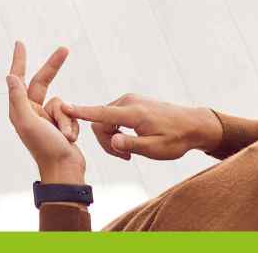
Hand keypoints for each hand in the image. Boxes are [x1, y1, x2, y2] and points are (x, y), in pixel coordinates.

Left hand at [5, 41, 84, 184]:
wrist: (65, 170)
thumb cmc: (45, 148)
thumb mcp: (28, 122)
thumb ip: (18, 99)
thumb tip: (9, 76)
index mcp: (20, 110)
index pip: (19, 79)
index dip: (19, 60)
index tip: (20, 43)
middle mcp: (31, 111)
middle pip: (42, 82)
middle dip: (53, 67)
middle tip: (64, 49)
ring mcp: (46, 118)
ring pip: (61, 103)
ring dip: (66, 119)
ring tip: (65, 136)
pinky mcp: (61, 125)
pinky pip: (70, 114)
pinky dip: (72, 125)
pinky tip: (69, 140)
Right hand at [63, 94, 222, 161]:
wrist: (194, 124)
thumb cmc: (176, 139)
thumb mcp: (156, 149)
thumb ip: (132, 145)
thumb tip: (112, 141)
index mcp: (133, 113)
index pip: (101, 112)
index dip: (81, 112)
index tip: (63, 107)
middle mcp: (128, 102)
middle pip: (100, 121)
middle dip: (106, 141)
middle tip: (124, 158)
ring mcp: (130, 100)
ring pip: (106, 119)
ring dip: (112, 137)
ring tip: (130, 152)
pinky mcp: (131, 102)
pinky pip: (113, 115)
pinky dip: (117, 129)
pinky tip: (131, 140)